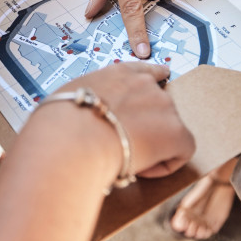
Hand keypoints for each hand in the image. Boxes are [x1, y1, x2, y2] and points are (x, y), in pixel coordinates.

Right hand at [53, 62, 194, 178]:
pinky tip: (141, 169)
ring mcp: (164, 105)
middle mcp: (146, 84)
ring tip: (125, 159)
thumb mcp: (69, 101)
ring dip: (153, 144)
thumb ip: (86, 103)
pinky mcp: (176, 131)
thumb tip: (81, 120)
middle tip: (122, 145)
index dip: (154, 81)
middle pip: (159, 106)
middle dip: (146, 126)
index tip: (159, 82)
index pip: (147, 70)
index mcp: (119, 74)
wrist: (73, 139)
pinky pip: (182, 151)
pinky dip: (166, 164)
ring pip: (168, 130)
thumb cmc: (58, 125)